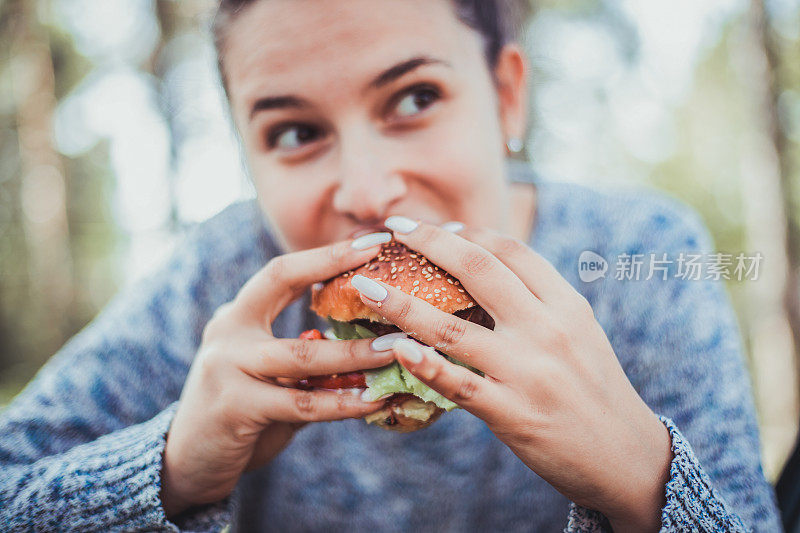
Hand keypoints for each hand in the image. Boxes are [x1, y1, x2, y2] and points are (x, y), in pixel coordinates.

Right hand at [160, 240, 390, 516]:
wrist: (188, 463)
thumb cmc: (242, 413)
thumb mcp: (270, 377)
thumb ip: (310, 361)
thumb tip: (370, 347)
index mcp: (237, 317)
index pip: (281, 271)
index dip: (326, 254)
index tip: (372, 241)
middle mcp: (227, 332)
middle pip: (284, 285)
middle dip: (339, 274)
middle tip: (390, 276)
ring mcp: (225, 367)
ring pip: (303, 353)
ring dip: (356, 353)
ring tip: (397, 350)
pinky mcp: (234, 406)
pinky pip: (301, 404)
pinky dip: (342, 403)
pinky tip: (375, 402)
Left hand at [350, 218, 671, 532]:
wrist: (626, 456)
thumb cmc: (595, 389)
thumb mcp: (579, 332)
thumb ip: (538, 301)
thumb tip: (486, 270)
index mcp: (565, 305)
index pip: (511, 251)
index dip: (466, 232)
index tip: (433, 226)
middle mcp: (547, 329)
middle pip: (478, 270)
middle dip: (430, 241)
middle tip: (395, 228)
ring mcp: (528, 372)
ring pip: (452, 327)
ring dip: (401, 303)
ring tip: (366, 286)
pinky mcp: (512, 413)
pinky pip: (457, 384)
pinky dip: (423, 364)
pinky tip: (395, 348)